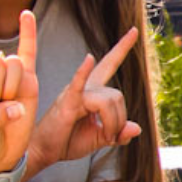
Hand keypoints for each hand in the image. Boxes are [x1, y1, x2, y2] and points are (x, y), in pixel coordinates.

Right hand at [28, 26, 143, 168]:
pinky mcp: (67, 102)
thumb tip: (137, 128)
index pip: (110, 64)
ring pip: (109, 100)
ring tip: (105, 138)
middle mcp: (85, 87)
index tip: (135, 30)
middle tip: (112, 138)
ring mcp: (75, 93)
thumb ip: (119, 133)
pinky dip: (82, 71)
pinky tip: (89, 59)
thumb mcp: (99, 138)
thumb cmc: (68, 141)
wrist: (44, 151)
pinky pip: (78, 85)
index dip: (122, 48)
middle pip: (117, 95)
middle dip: (120, 120)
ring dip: (112, 123)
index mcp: (93, 91)